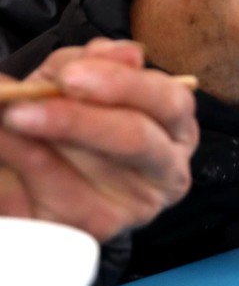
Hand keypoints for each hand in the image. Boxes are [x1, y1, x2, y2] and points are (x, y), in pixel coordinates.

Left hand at [0, 39, 197, 241]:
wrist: (40, 170)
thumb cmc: (70, 119)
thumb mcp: (77, 81)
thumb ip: (93, 62)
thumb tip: (125, 52)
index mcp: (174, 124)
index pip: (169, 101)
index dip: (124, 84)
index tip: (70, 75)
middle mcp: (168, 167)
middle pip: (136, 141)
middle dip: (77, 121)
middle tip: (22, 108)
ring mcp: (136, 206)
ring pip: (94, 179)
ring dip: (32, 153)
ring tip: (3, 125)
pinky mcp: (98, 232)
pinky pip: (59, 209)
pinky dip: (23, 180)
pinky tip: (6, 155)